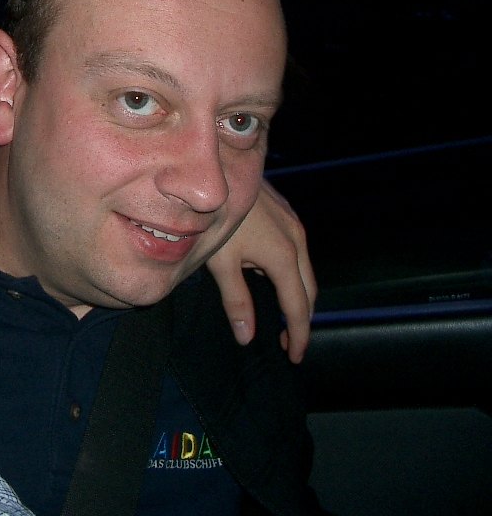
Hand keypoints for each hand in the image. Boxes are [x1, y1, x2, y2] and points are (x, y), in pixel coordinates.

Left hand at [205, 179, 316, 362]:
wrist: (220, 170)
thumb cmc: (216, 217)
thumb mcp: (222, 263)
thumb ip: (236, 300)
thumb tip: (247, 336)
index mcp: (284, 257)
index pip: (297, 307)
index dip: (297, 334)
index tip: (295, 356)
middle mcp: (297, 241)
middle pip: (308, 291)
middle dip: (302, 319)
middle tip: (290, 343)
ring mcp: (295, 225)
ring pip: (306, 270)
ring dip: (299, 296)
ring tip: (284, 317)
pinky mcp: (287, 214)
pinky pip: (299, 252)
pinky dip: (293, 274)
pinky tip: (274, 279)